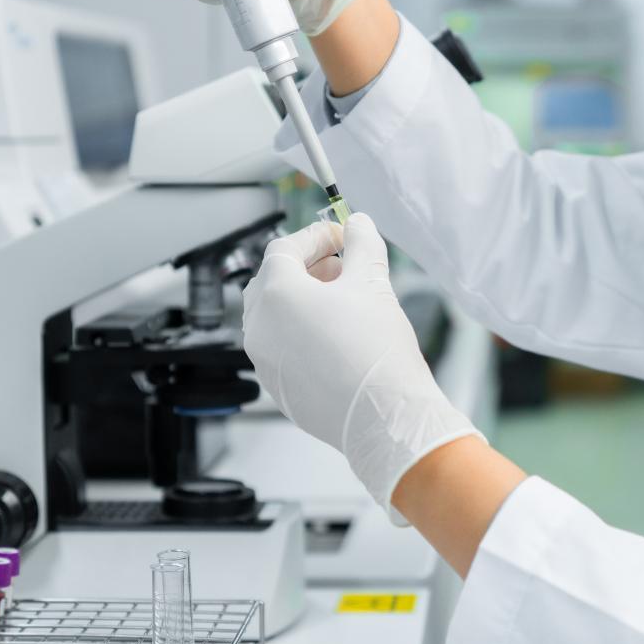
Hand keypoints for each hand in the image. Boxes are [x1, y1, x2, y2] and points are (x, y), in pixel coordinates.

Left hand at [242, 214, 477, 518]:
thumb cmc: (376, 351)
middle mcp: (259, 328)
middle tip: (341, 266)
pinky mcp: (277, 388)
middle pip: (271, 281)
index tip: (341, 237)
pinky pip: (281, 348)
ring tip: (342, 302)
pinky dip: (301, 334)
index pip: (284, 249)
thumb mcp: (373, 284)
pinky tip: (336, 338)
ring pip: (273, 317)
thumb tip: (358, 225)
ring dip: (302, 300)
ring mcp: (264, 362)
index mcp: (275, 295)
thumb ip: (361, 246)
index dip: (314, 237)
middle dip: (306, 267)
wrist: (385, 417)